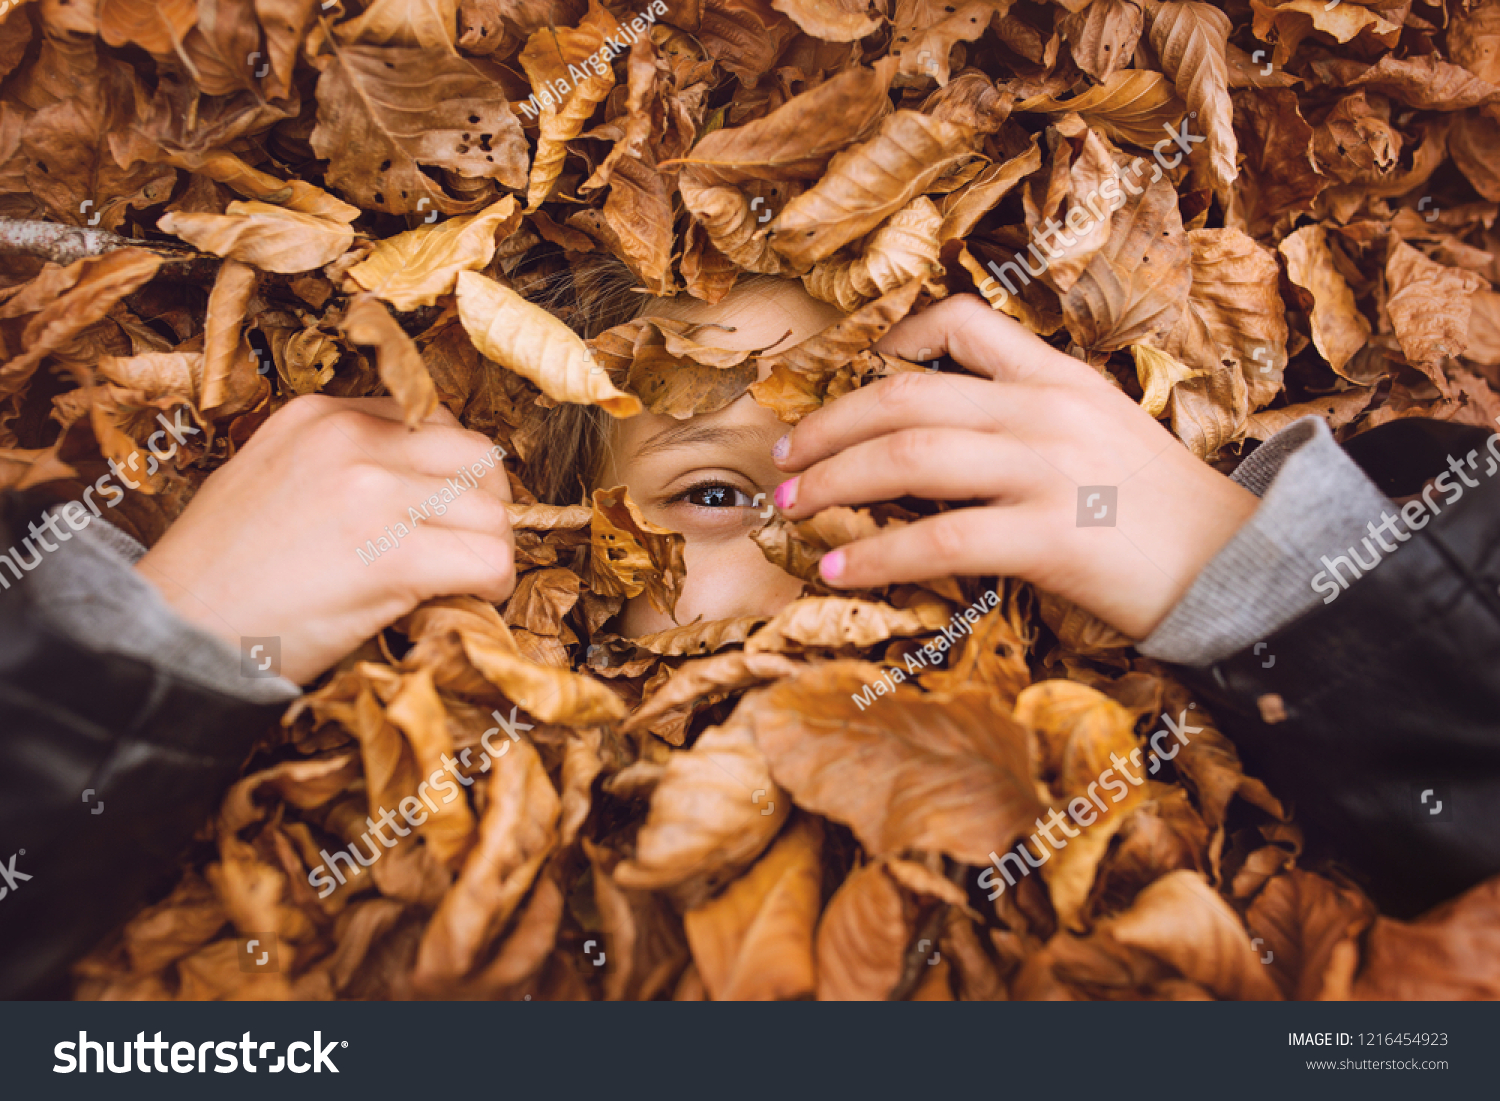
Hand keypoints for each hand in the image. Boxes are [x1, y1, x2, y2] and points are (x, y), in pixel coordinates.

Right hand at [136, 395, 515, 684]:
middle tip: (465, 551)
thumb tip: (415, 498)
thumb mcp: (269, 482)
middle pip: (478, 458)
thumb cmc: (217, 578)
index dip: (450, 480)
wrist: (168, 634)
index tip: (441, 520)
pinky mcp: (391, 553)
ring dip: (489, 551)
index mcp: (321, 417)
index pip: (433, 425)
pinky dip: (492, 585)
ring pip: (493, 510)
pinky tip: (465, 602)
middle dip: (484, 508)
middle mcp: (351, 439)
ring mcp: (372, 491)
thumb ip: (340, 471)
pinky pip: (489, 559)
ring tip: (460, 583)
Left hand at [770, 295, 1258, 639]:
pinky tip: (839, 568)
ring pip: (906, 458)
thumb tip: (940, 440)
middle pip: (904, 396)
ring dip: (832, 482)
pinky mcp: (1049, 537)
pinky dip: (876, 555)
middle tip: (784, 459)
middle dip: (827, 425)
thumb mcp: (1104, 432)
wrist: (1245, 567)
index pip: (960, 321)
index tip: (855, 373)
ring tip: (792, 509)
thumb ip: (1029, 420)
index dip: (890, 340)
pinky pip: (938, 541)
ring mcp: (1047, 470)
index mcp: (1058, 376)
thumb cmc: (1166, 510)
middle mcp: (1046, 410)